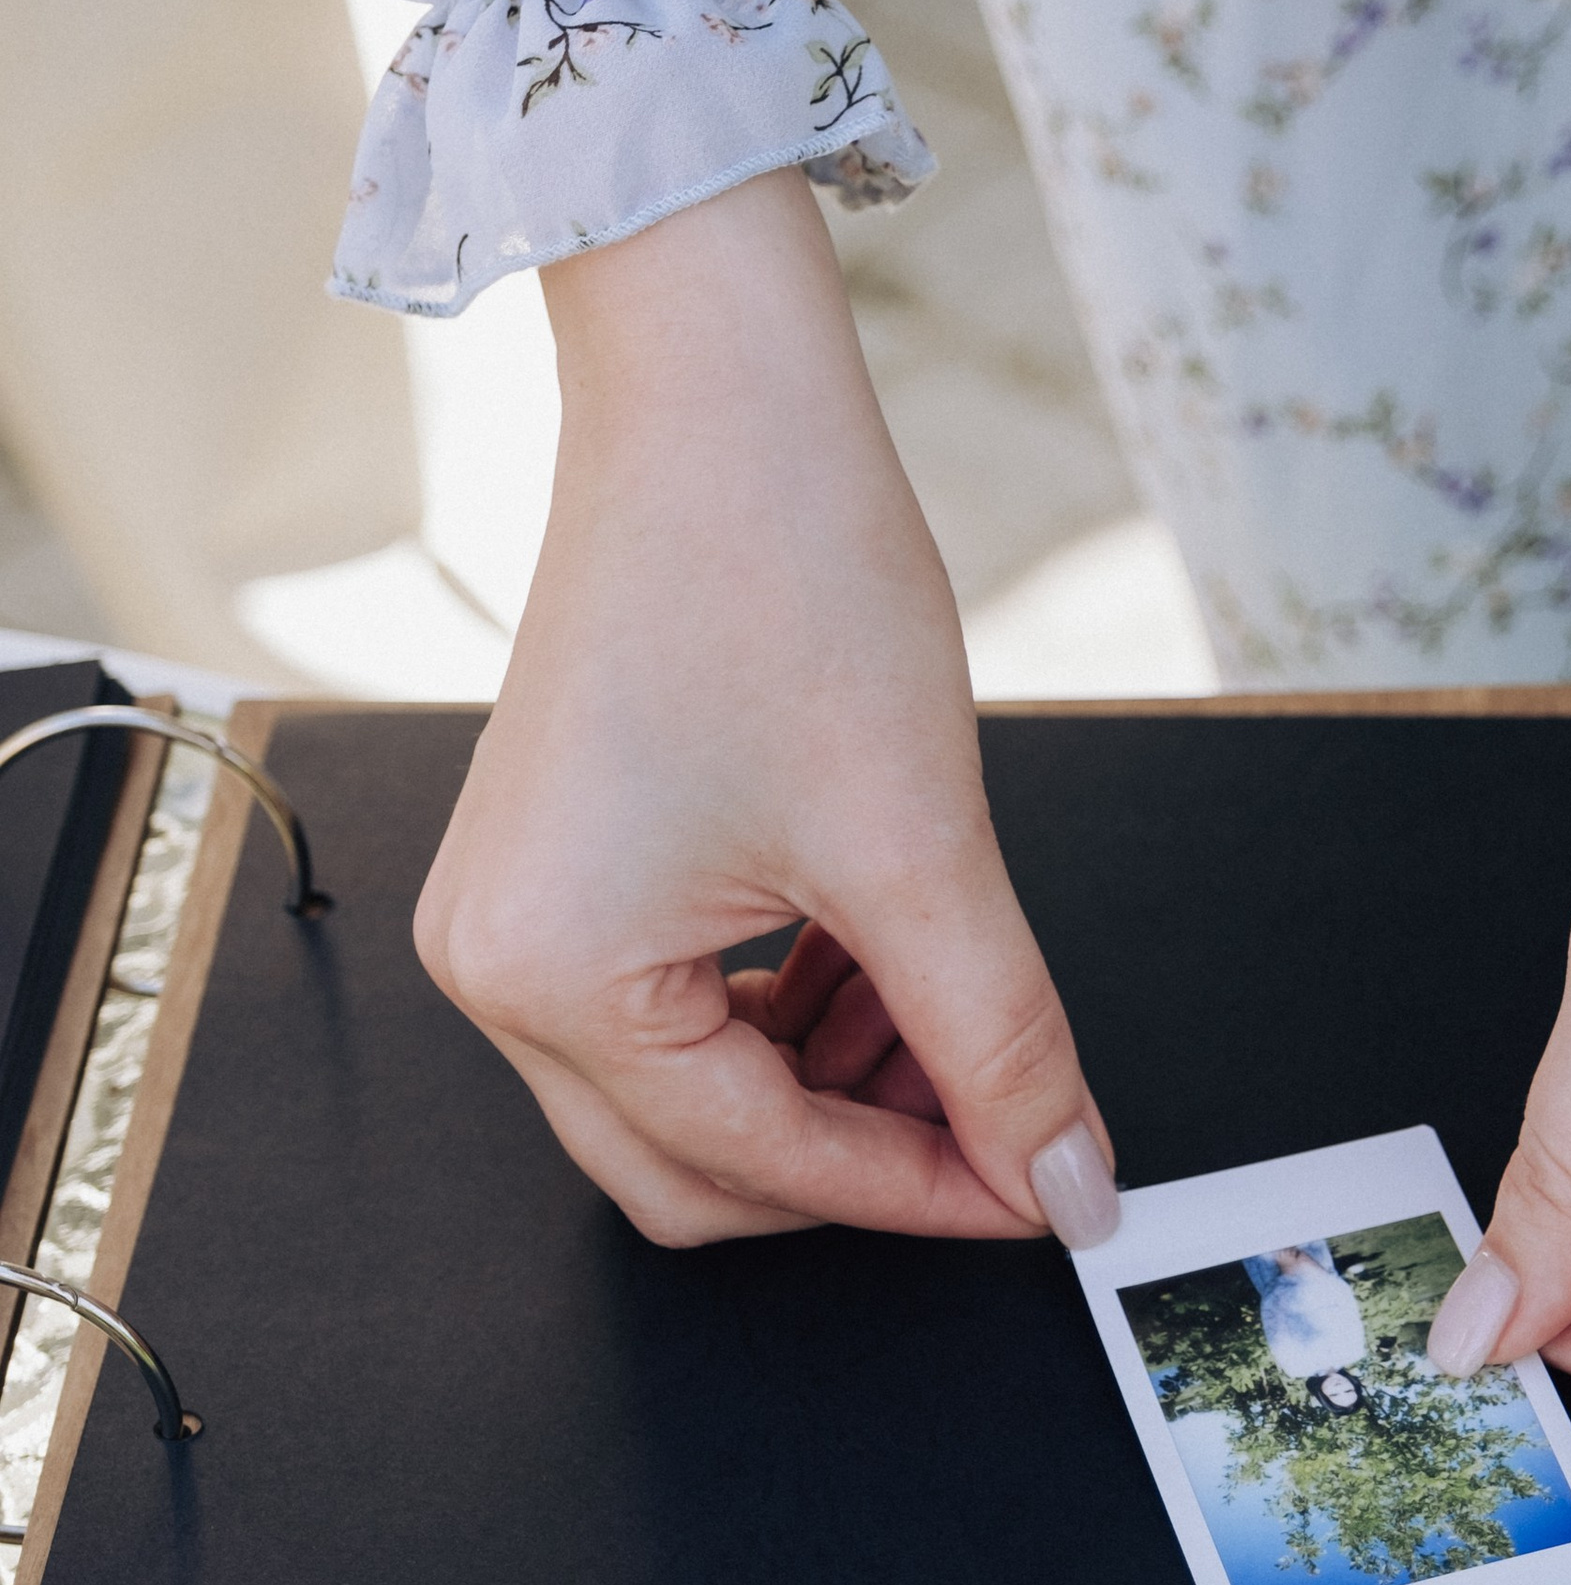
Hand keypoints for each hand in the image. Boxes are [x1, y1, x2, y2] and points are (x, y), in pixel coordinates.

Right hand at [413, 167, 1117, 1250]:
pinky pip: (679, 1006)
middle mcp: (496, 967)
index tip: (1047, 1189)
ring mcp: (515, 917)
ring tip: (962, 1021)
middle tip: (1012, 1127)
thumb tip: (1061, 1176)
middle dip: (868, 1157)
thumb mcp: (920, 845)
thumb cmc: (781, 568)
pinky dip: (794, 1013)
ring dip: (838, 1084)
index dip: (926, 1189)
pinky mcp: (558, 869)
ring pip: (697, 1095)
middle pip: (702, 1170)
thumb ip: (998, 1039)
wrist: (717, 395)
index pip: (761, 1165)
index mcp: (550, 978)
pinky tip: (889, 965)